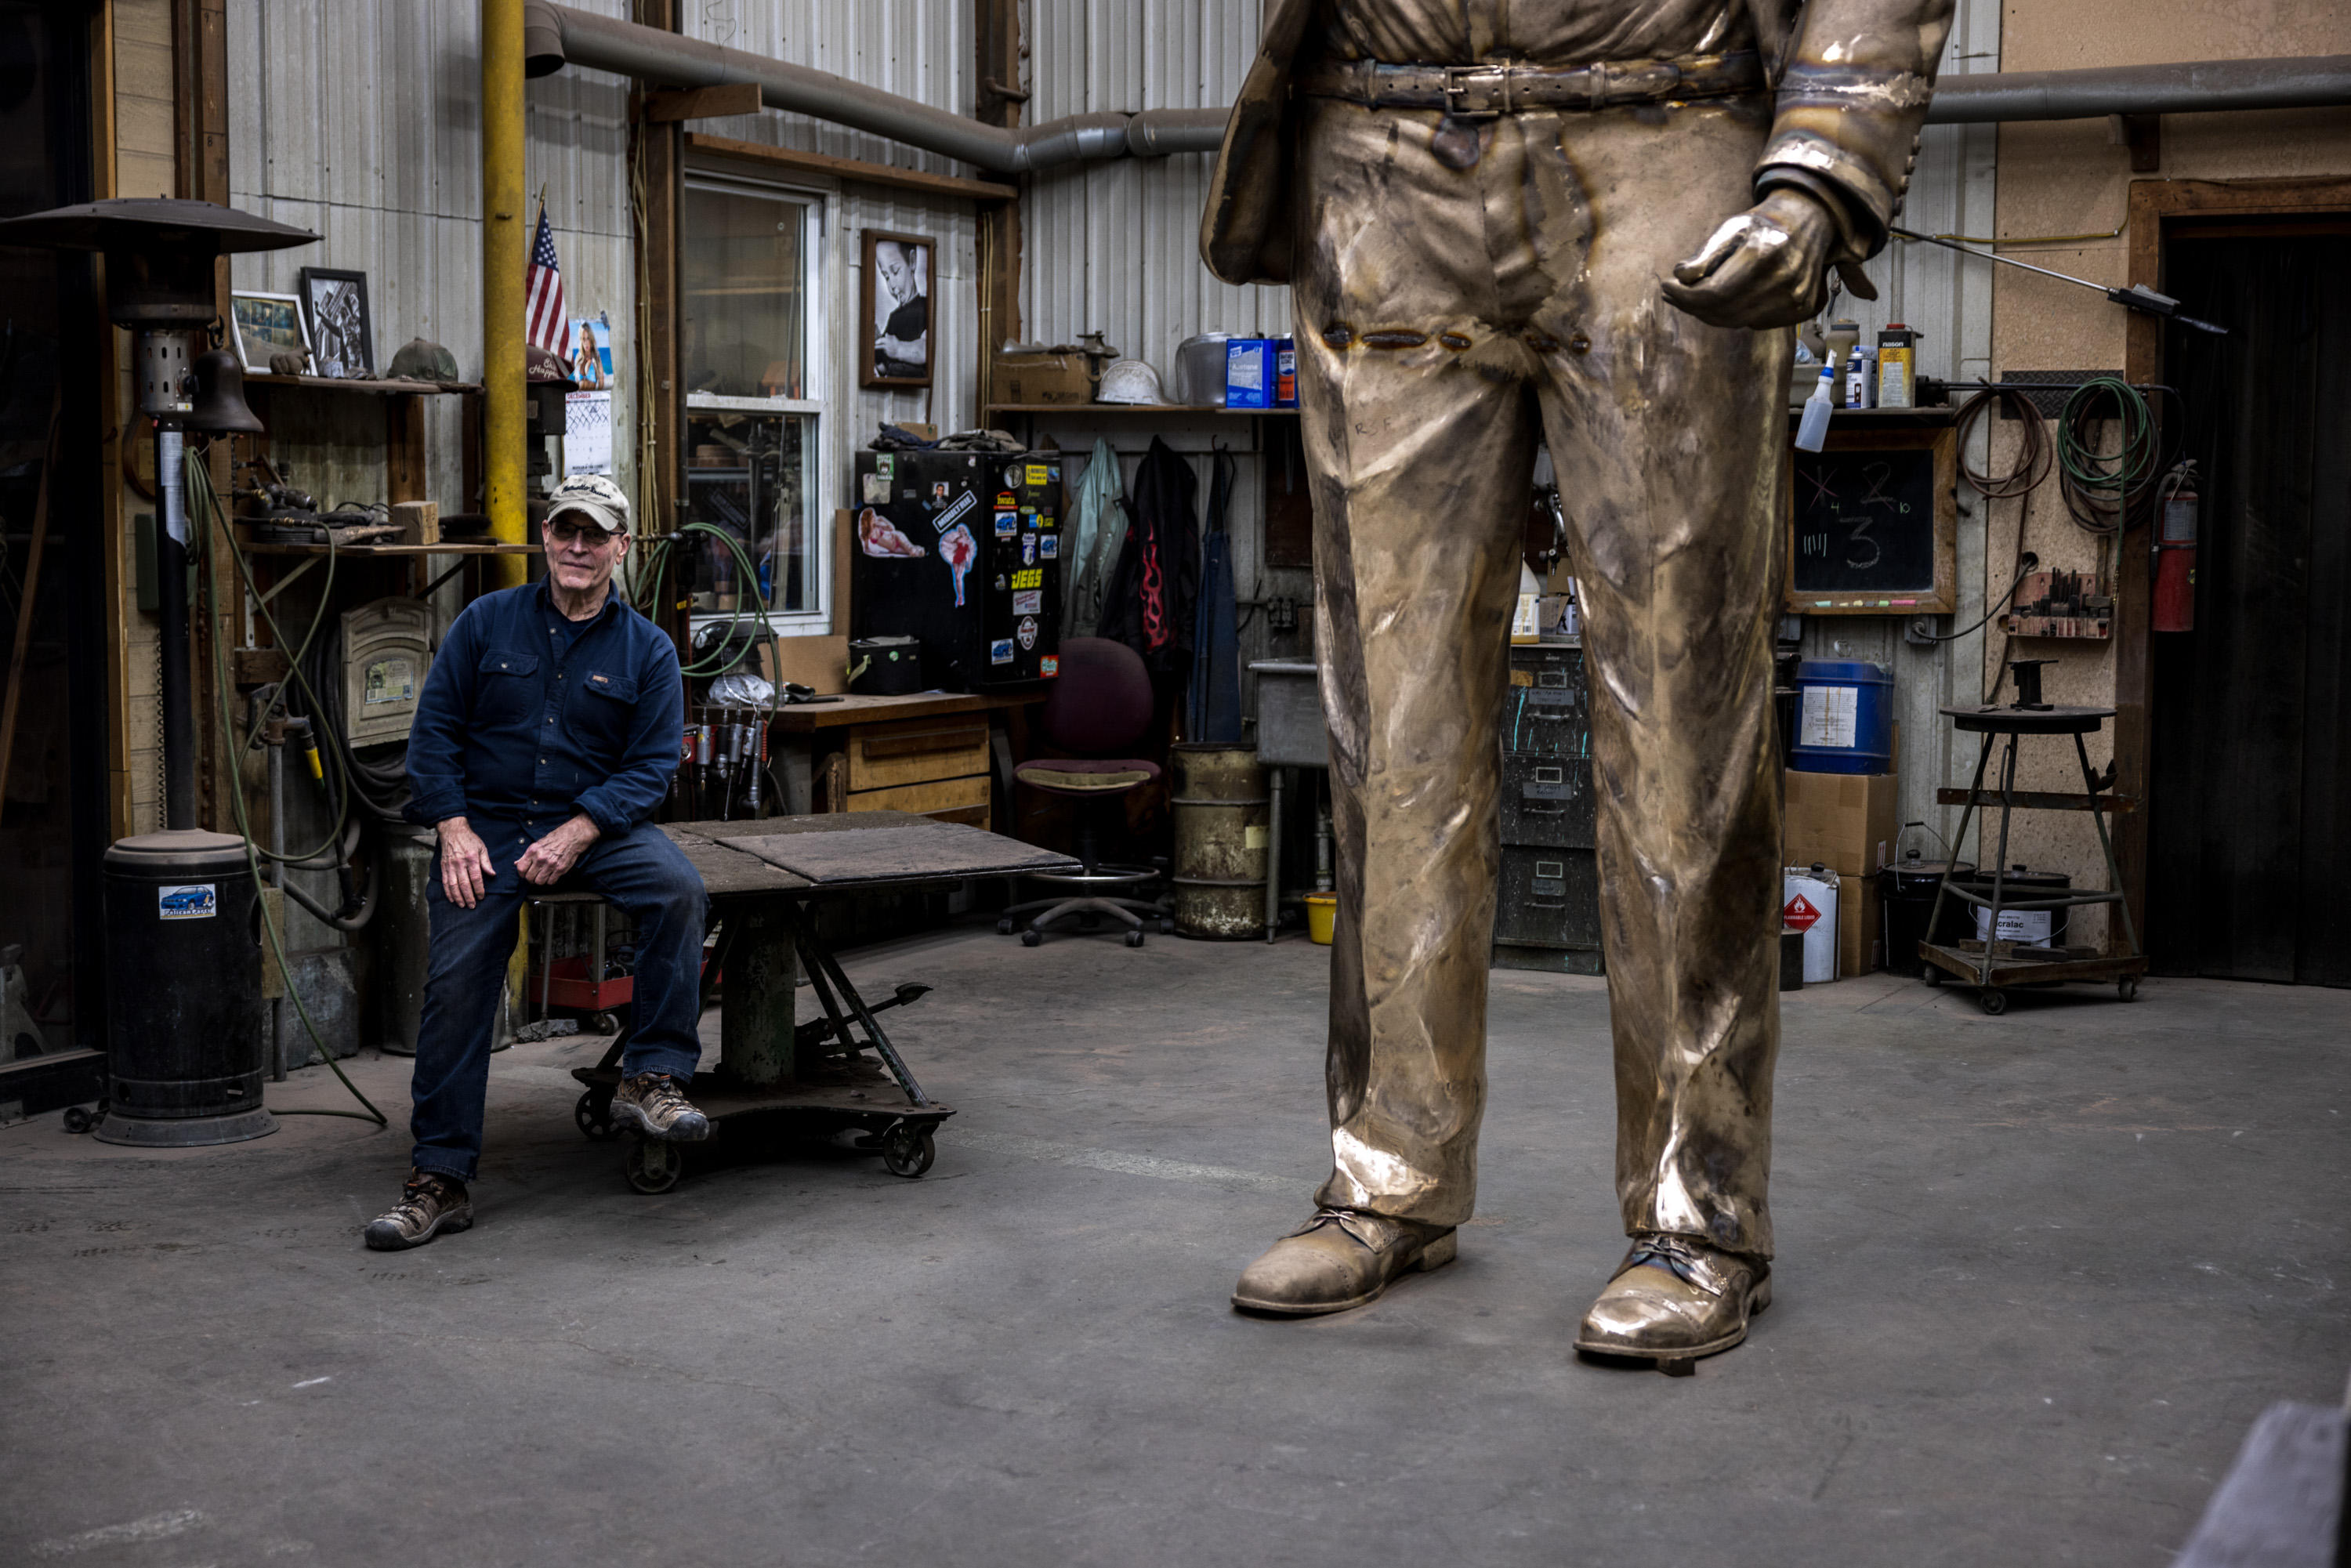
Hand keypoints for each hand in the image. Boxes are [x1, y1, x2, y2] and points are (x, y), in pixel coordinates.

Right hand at [437, 817, 496, 908]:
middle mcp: (460, 863)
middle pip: (464, 884)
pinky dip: (448, 892)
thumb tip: (492, 874)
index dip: (479, 889)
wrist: (452, 831)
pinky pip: (445, 882)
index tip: (481, 897)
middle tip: (472, 906)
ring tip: (462, 905)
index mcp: (471, 859)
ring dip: (458, 897)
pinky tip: (451, 899)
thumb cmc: (469, 839)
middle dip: (468, 897)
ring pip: (453, 885)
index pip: (476, 878)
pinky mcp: (443, 867)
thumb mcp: (482, 848)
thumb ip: (486, 862)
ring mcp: (450, 866)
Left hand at [516, 812, 600, 886]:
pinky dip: (550, 880)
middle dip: (531, 878)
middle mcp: (541, 858)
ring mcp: (551, 864)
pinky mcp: (560, 869)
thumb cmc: (555, 839)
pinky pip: (551, 882)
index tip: (525, 874)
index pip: (521, 868)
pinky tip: (551, 875)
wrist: (572, 837)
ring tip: (543, 876)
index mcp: (533, 851)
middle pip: (529, 877)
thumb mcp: (538, 844)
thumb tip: (517, 863)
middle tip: (535, 876)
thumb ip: (527, 855)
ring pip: (539, 881)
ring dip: (541, 880)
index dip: (522, 873)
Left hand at [1661, 189, 1838, 329]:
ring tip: (1692, 299)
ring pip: (1736, 321)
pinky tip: (1724, 301)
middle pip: (1724, 311)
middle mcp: (1784, 279)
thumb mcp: (1732, 226)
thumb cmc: (1762, 226)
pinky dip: (1734, 315)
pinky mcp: (1801, 310)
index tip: (1666, 286)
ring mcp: (1795, 298)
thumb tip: (1681, 276)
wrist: (1808, 225)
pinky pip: (1754, 323)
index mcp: (1765, 253)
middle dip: (1692, 306)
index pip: (1714, 292)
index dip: (1685, 296)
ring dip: (1708, 313)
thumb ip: (1706, 252)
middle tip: (1674, 295)